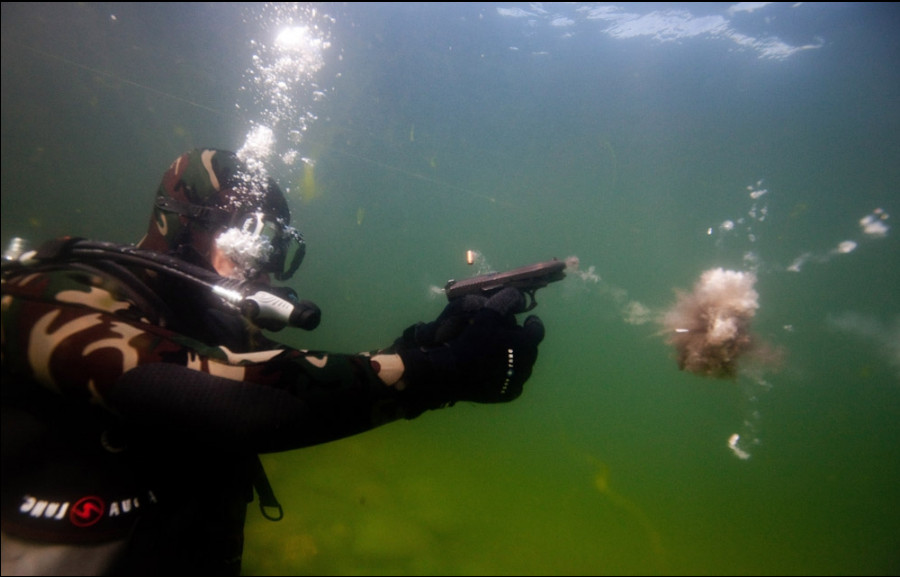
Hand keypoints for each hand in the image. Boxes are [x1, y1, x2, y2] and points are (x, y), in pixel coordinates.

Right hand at [397, 288, 545, 409]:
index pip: (537, 331)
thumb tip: (518, 297)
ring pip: (522, 366)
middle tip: (509, 336)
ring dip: (516, 358)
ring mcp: (518, 382)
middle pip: (530, 349)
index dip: (533, 323)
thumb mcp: (488, 313)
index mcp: (526, 344)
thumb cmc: (472, 340)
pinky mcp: (508, 395)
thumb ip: (507, 301)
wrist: (455, 372)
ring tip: (502, 353)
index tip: (527, 320)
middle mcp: (527, 364)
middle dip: (522, 341)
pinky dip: (508, 375)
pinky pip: (513, 382)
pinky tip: (497, 370)